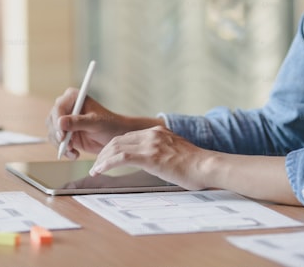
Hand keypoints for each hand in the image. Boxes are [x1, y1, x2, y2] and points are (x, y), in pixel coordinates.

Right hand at [47, 87, 157, 158]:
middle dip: (58, 135)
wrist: (115, 137)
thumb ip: (79, 122)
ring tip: (73, 151)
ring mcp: (64, 121)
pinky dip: (63, 150)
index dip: (58, 121)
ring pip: (52, 133)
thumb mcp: (96, 122)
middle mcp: (66, 107)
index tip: (62, 135)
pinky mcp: (65, 133)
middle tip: (67, 145)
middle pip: (52, 121)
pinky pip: (57, 142)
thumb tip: (60, 122)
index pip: (59, 107)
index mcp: (73, 97)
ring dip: (61, 145)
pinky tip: (74, 154)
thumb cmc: (110, 124)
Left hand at [88, 126, 213, 190]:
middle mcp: (152, 134)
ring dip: (102, 159)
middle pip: (118, 140)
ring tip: (96, 170)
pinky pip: (120, 158)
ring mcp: (150, 144)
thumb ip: (163, 152)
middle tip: (97, 164)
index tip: (106, 157)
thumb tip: (156, 162)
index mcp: (158, 132)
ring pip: (116, 147)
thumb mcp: (176, 152)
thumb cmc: (196, 165)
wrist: (207, 166)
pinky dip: (106, 164)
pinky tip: (100, 171)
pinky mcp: (149, 156)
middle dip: (104, 153)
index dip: (113, 147)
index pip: (128, 136)